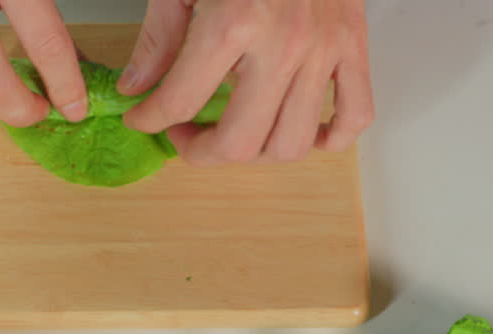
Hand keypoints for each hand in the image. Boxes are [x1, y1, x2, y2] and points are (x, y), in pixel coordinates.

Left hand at [121, 0, 373, 164]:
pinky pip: (354, 115)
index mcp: (235, 21)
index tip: (143, 118)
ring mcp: (325, 48)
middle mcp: (285, 43)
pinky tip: (299, 131)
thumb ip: (159, 36)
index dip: (152, 119)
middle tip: (185, 135)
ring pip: (291, 142)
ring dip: (255, 154)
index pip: (181, 102)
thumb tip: (138, 87)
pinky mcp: (354, 45)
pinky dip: (330, 138)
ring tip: (234, 133)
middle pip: (240, 141)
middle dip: (201, 151)